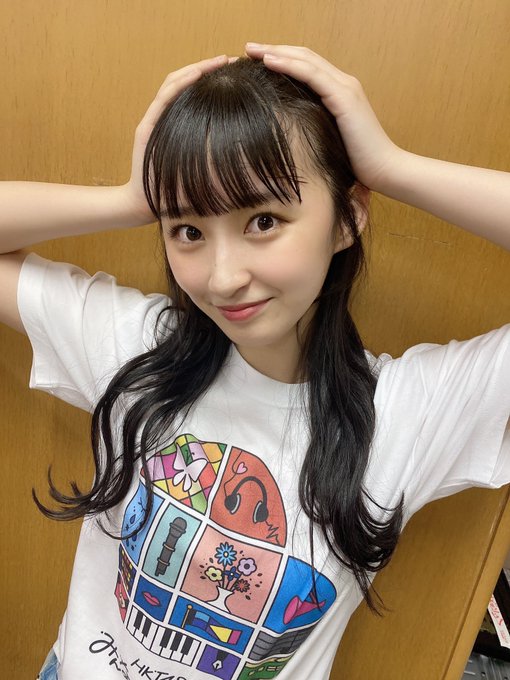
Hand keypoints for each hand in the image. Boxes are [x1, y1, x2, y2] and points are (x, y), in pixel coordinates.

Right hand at [123, 54, 231, 223]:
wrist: (142, 207)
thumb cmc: (174, 194)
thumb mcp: (201, 171)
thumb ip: (215, 156)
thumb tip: (247, 150)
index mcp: (174, 125)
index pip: (191, 92)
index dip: (210, 79)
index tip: (233, 74)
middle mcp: (162, 118)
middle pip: (182, 81)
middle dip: (206, 68)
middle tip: (228, 59)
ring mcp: (152, 121)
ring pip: (173, 84)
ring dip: (196, 70)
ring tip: (218, 62)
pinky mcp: (146, 127)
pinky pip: (164, 98)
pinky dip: (181, 83)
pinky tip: (197, 75)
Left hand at [244, 43, 401, 193]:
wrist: (385, 170)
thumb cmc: (357, 164)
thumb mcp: (329, 141)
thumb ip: (314, 130)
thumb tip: (288, 136)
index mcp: (339, 92)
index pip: (306, 66)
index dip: (281, 59)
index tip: (255, 61)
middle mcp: (343, 83)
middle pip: (304, 56)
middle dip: (274, 50)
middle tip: (248, 49)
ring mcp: (345, 88)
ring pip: (306, 60)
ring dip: (276, 52)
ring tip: (252, 51)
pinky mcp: (344, 98)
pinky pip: (312, 74)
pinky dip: (289, 65)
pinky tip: (268, 62)